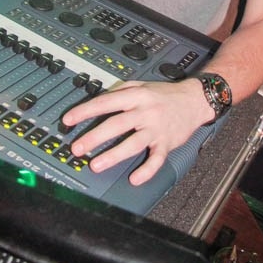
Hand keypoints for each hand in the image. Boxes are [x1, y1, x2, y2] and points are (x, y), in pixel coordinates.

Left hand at [61, 77, 213, 184]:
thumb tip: (99, 98)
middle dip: (94, 137)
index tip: (68, 120)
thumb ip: (120, 91)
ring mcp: (156, 128)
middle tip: (77, 147)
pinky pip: (156, 159)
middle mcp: (144, 111)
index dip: (85, 111)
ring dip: (113, 155)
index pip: (105, 103)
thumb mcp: (141, 84)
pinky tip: (135, 178)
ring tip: (96, 164)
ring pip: (133, 143)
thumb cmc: (165, 94)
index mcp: (135, 96)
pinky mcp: (167, 143)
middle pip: (116, 124)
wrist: (194, 100)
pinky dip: (147, 170)